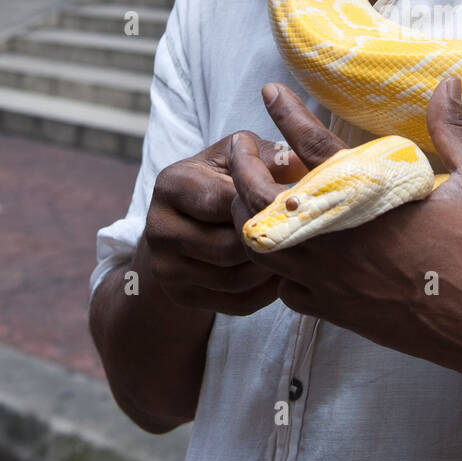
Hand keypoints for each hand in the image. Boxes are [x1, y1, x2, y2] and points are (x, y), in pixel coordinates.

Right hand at [143, 132, 298, 315]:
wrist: (183, 225)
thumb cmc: (221, 182)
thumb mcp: (238, 159)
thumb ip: (269, 157)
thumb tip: (303, 163)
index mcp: (173, 183)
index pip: (227, 200)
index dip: (266, 205)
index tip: (297, 207)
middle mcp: (158, 226)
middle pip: (230, 245)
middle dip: (269, 242)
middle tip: (303, 238)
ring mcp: (164, 265)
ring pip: (235, 278)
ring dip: (271, 269)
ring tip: (295, 255)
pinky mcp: (179, 295)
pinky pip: (234, 303)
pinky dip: (265, 293)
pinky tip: (281, 276)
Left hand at [229, 78, 461, 400]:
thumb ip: (453, 130)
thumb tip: (448, 83)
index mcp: (369, 199)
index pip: (312, 146)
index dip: (287, 114)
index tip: (270, 93)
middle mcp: (338, 238)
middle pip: (262, 200)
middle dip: (244, 167)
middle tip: (243, 147)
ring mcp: (332, 279)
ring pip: (263, 247)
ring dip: (251, 216)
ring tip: (250, 194)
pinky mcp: (337, 311)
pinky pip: (284, 289)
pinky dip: (276, 267)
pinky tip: (286, 251)